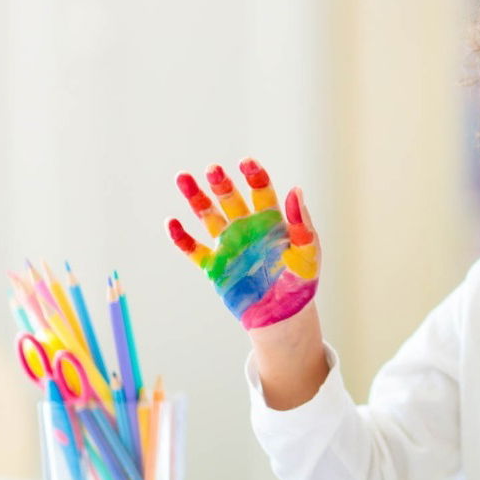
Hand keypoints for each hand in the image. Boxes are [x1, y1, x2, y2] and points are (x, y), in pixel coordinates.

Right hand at [166, 158, 319, 329]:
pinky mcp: (215, 266)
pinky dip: (182, 238)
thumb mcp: (307, 253)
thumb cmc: (301, 283)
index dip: (254, 176)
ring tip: (183, 178)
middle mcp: (248, 228)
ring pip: (209, 216)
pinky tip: (172, 222)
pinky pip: (195, 250)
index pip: (261, 191)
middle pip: (231, 199)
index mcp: (272, 221)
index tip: (246, 163)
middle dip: (222, 184)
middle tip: (213, 169)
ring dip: (196, 198)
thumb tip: (295, 190)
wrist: (283, 316)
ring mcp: (230, 245)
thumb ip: (301, 224)